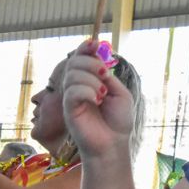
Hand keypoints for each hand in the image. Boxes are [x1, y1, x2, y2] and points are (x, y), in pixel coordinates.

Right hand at [61, 40, 134, 159]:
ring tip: (103, 94)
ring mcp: (71, 98)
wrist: (113, 144)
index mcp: (90, 80)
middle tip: (104, 76)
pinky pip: (72, 91)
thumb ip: (109, 77)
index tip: (95, 44)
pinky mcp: (68, 109)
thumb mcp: (120, 93)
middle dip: (91, 63)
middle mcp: (78, 86)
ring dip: (91, 80)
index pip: (80, 58)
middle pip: (74, 62)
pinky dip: (86, 91)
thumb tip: (100, 62)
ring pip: (73, 75)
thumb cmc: (117, 121)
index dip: (85, 48)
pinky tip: (96, 100)